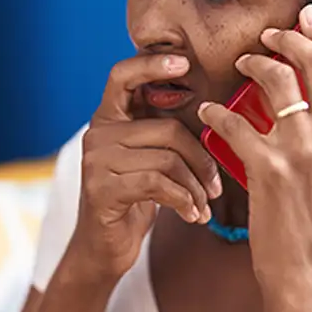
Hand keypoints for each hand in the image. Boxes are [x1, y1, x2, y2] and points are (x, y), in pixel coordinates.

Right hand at [73, 53, 221, 280]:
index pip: (122, 76)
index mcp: (108, 119)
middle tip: (215, 186)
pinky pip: (157, 183)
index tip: (184, 62)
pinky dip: (184, 201)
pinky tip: (192, 215)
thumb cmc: (135, 200)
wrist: (104, 249)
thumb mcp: (149, 160)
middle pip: (167, 129)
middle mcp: (97, 133)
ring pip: (167, 159)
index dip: (152, 64)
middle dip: (201, 160)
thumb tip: (214, 113)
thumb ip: (164, 133)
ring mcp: (96, 160)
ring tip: (203, 206)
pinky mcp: (101, 188)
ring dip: (195, 187)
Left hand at [197, 4, 311, 309]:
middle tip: (270, 34)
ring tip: (243, 65)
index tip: (309, 19)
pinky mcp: (269, 168)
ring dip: (255, 65)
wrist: (309, 279)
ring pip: (277, 81)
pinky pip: (236, 122)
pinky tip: (208, 112)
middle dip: (289, 38)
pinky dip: (218, 112)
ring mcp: (304, 151)